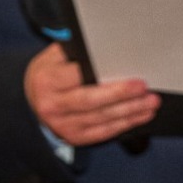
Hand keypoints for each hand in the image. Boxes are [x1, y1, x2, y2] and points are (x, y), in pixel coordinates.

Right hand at [25, 42, 158, 146]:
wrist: (31, 98)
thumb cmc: (51, 72)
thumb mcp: (56, 56)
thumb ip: (79, 51)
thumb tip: (110, 45)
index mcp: (47, 80)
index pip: (77, 77)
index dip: (103, 76)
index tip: (127, 72)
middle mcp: (52, 105)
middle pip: (90, 101)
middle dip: (120, 95)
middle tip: (144, 88)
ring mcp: (62, 125)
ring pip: (101, 118)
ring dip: (130, 111)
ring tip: (151, 102)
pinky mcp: (73, 137)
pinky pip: (103, 132)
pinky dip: (124, 124)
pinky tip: (140, 116)